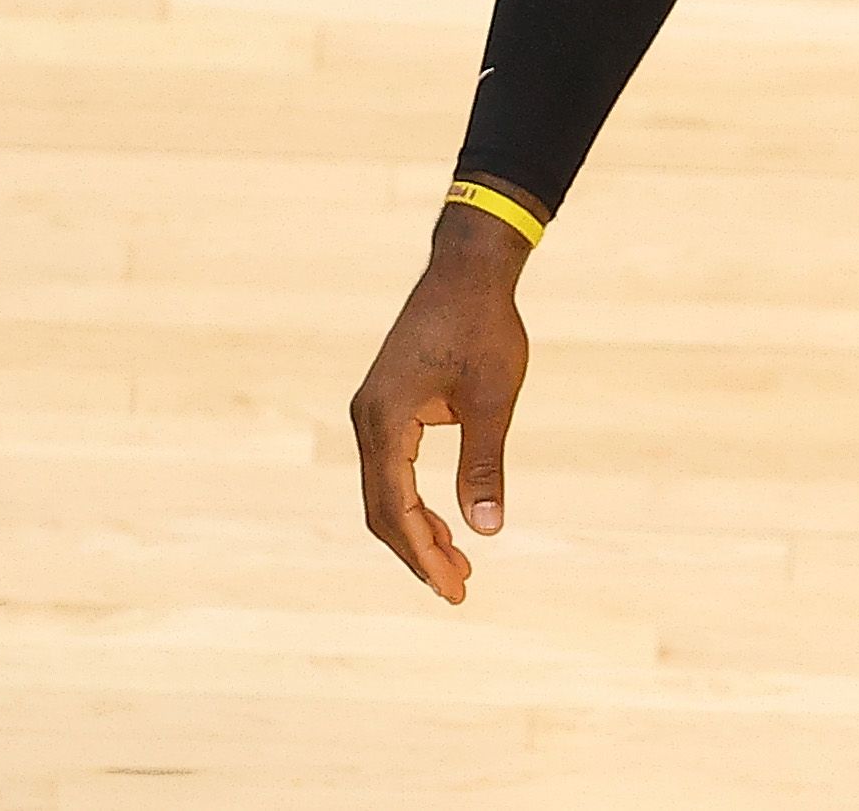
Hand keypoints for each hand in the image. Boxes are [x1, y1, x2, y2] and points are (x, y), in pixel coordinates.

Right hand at [349, 203, 532, 603]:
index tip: (456, 589)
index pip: (396, 508)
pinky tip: (445, 522)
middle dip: (419, 552)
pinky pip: (391, 469)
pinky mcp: (385, 405)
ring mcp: (372, 412)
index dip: (424, 553)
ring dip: (416, 530)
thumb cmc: (484, 328)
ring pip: (384, 492)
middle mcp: (367, 419)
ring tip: (457, 565)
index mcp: (384, 420)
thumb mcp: (491, 399)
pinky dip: (414, 502)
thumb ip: (484, 464)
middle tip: (459, 588)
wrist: (468, 270)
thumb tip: (486, 530)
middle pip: (381, 509)